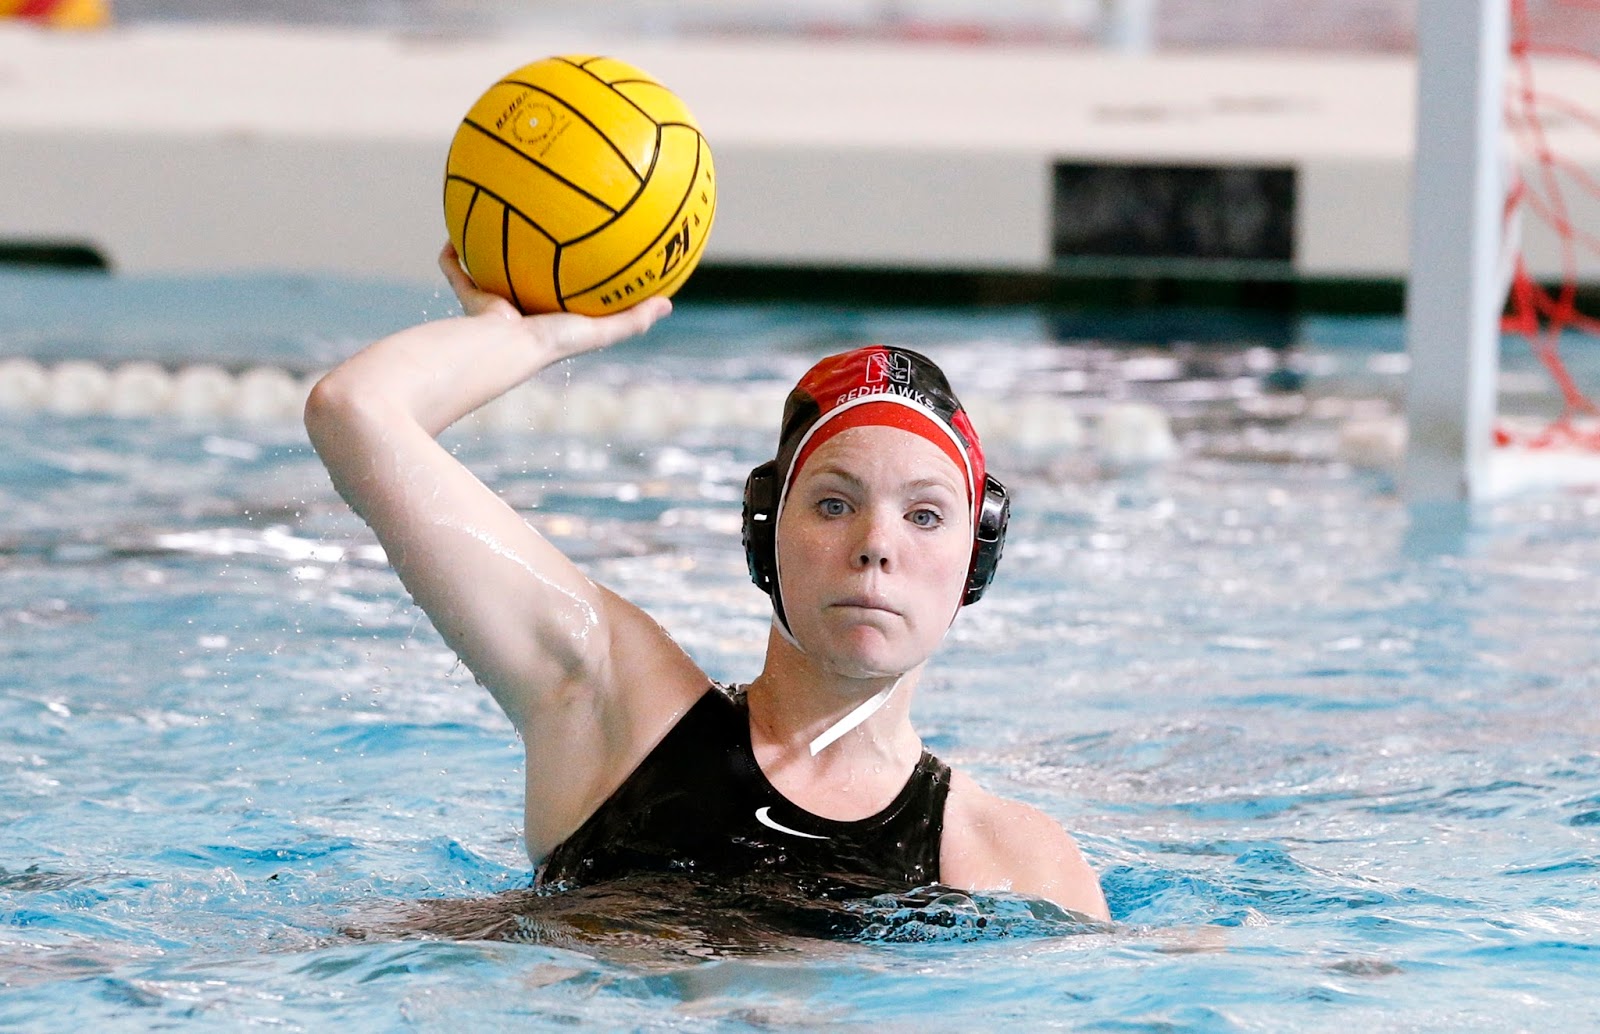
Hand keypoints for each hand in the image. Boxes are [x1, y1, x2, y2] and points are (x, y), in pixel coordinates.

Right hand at [437, 242, 671, 362]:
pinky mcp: (470, 298)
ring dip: (489, 252)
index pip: (568, 298)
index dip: (576, 280)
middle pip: (529, 281)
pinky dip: (452, 254)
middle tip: (540, 230)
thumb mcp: (599, 330)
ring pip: (490, 273)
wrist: (504, 348)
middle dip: (532, 260)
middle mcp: (523, 311)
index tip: (588, 255)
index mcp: (552, 320)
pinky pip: (456, 271)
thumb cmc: (552, 342)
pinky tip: (456, 228)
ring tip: (494, 218)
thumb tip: (669, 304)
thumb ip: (632, 319)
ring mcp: (493, 304)